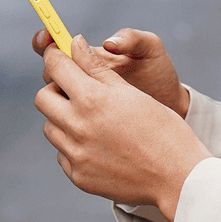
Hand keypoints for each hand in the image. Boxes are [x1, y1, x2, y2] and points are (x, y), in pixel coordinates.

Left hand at [35, 35, 210, 221]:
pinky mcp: (78, 176)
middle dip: (55, 89)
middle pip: (43, 98)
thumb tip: (75, 44)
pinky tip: (101, 145)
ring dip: (64, 119)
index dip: (56, 56)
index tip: (59, 54)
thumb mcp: (132, 92)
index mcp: (93, 99)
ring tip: (93, 120)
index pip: (56, 67)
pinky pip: (63, 154)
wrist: (177, 177)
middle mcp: (78, 126)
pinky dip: (75, 145)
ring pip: (51, 127)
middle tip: (77, 90)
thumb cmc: (163, 129)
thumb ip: (98, 68)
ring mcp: (76, 154)